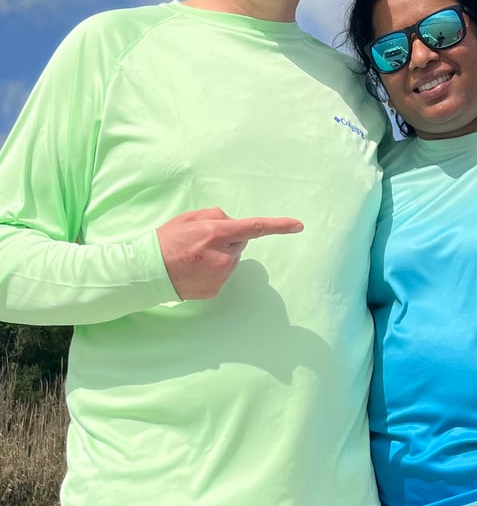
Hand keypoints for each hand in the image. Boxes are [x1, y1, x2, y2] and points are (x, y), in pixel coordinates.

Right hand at [157, 208, 303, 299]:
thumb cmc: (167, 241)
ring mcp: (220, 275)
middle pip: (241, 242)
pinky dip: (214, 270)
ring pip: (233, 259)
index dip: (279, 226)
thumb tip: (233, 224)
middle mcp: (222, 255)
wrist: (148, 271)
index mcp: (216, 233)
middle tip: (203, 241)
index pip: (255, 227)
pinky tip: (196, 269)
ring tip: (196, 256)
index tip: (298, 225)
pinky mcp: (217, 289)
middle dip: (229, 239)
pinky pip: (224, 274)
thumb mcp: (190, 218)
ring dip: (222, 255)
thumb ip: (216, 216)